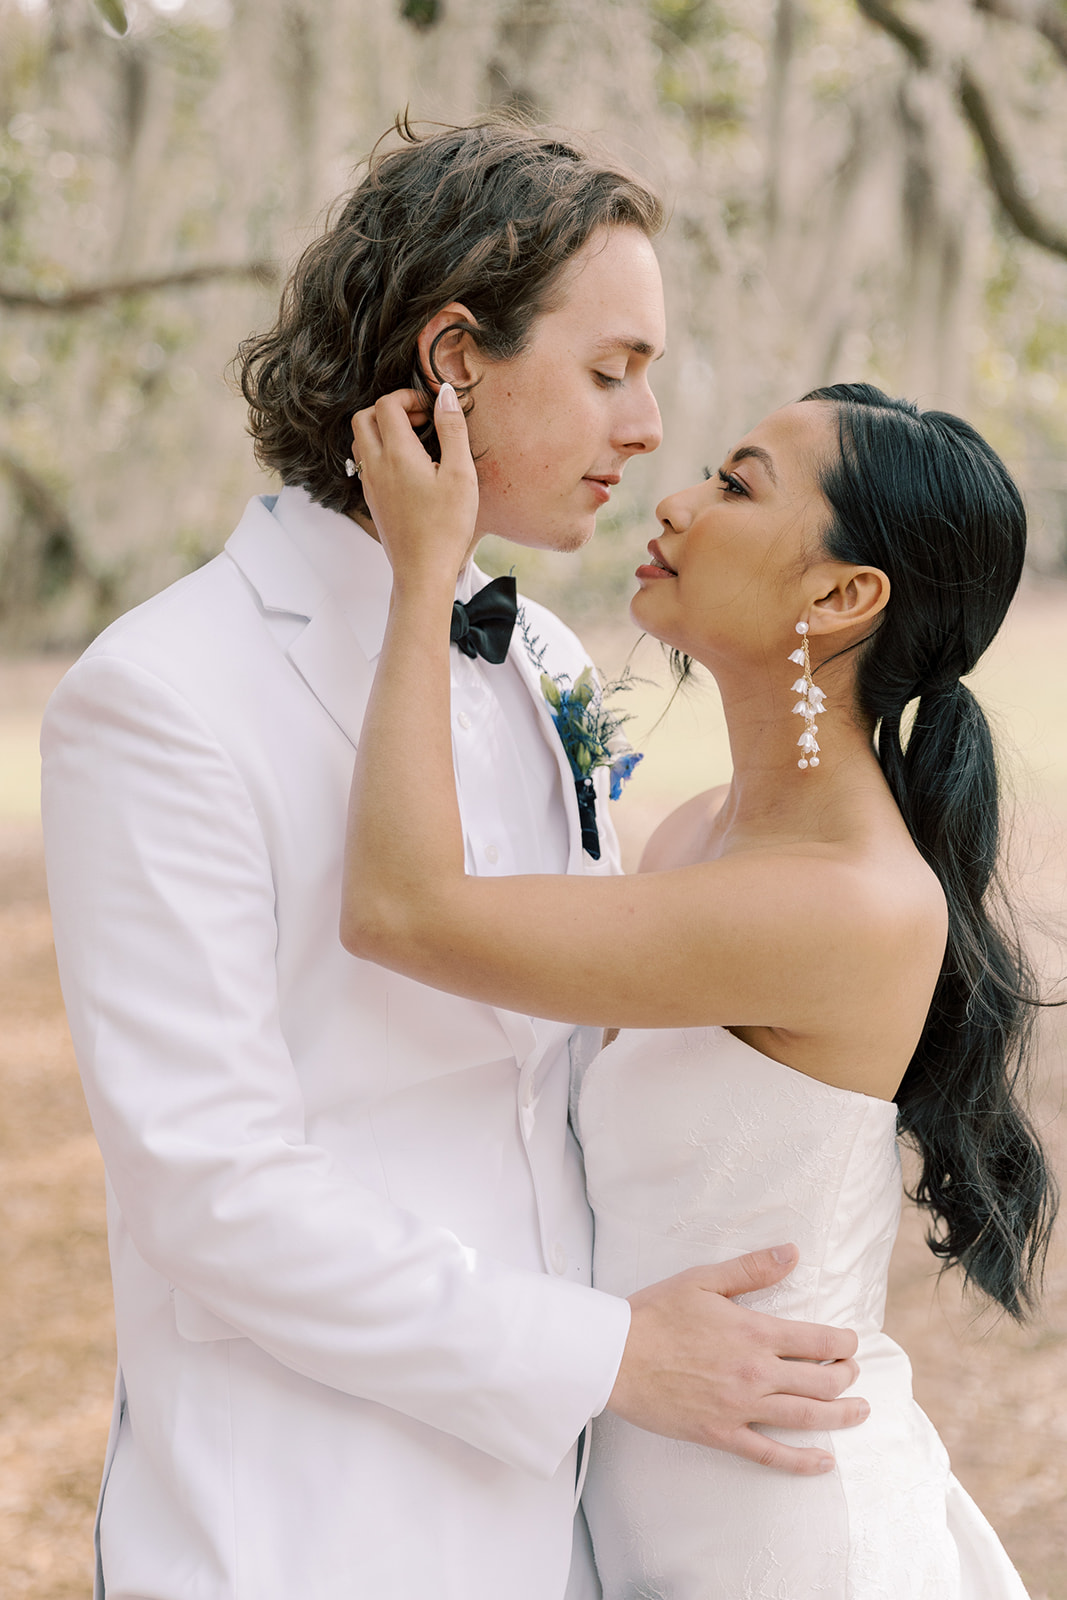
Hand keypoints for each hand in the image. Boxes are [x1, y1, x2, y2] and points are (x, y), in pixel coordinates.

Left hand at [351, 384, 478, 589]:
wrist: (423, 571)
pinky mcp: (373, 501)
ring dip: (382, 429)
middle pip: (364, 417)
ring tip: (414, 441)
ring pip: (361, 440)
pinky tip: (409, 467)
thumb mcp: (460, 474)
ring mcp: (371, 485)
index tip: (432, 408)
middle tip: (419, 419)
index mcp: (397, 454)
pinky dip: (381, 451)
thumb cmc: (446, 527)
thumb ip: (452, 429)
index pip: (387, 404)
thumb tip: (446, 394)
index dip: (409, 396)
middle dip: (390, 408)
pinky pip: (366, 463)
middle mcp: (376, 466)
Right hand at [606, 1245, 866, 1475]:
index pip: (818, 1340)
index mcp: (754, 1332)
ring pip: (806, 1417)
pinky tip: (825, 1462)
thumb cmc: (656, 1313)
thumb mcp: (703, 1280)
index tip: (851, 1342)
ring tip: (860, 1411)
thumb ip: (752, 1268)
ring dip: (841, 1416)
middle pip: (821, 1380)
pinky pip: (771, 1454)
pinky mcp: (722, 1434)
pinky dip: (803, 1462)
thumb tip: (792, 1252)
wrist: (616, 1356)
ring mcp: (741, 1407)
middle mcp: (756, 1372)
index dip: (843, 1342)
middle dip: (847, 1376)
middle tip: (854, 1372)